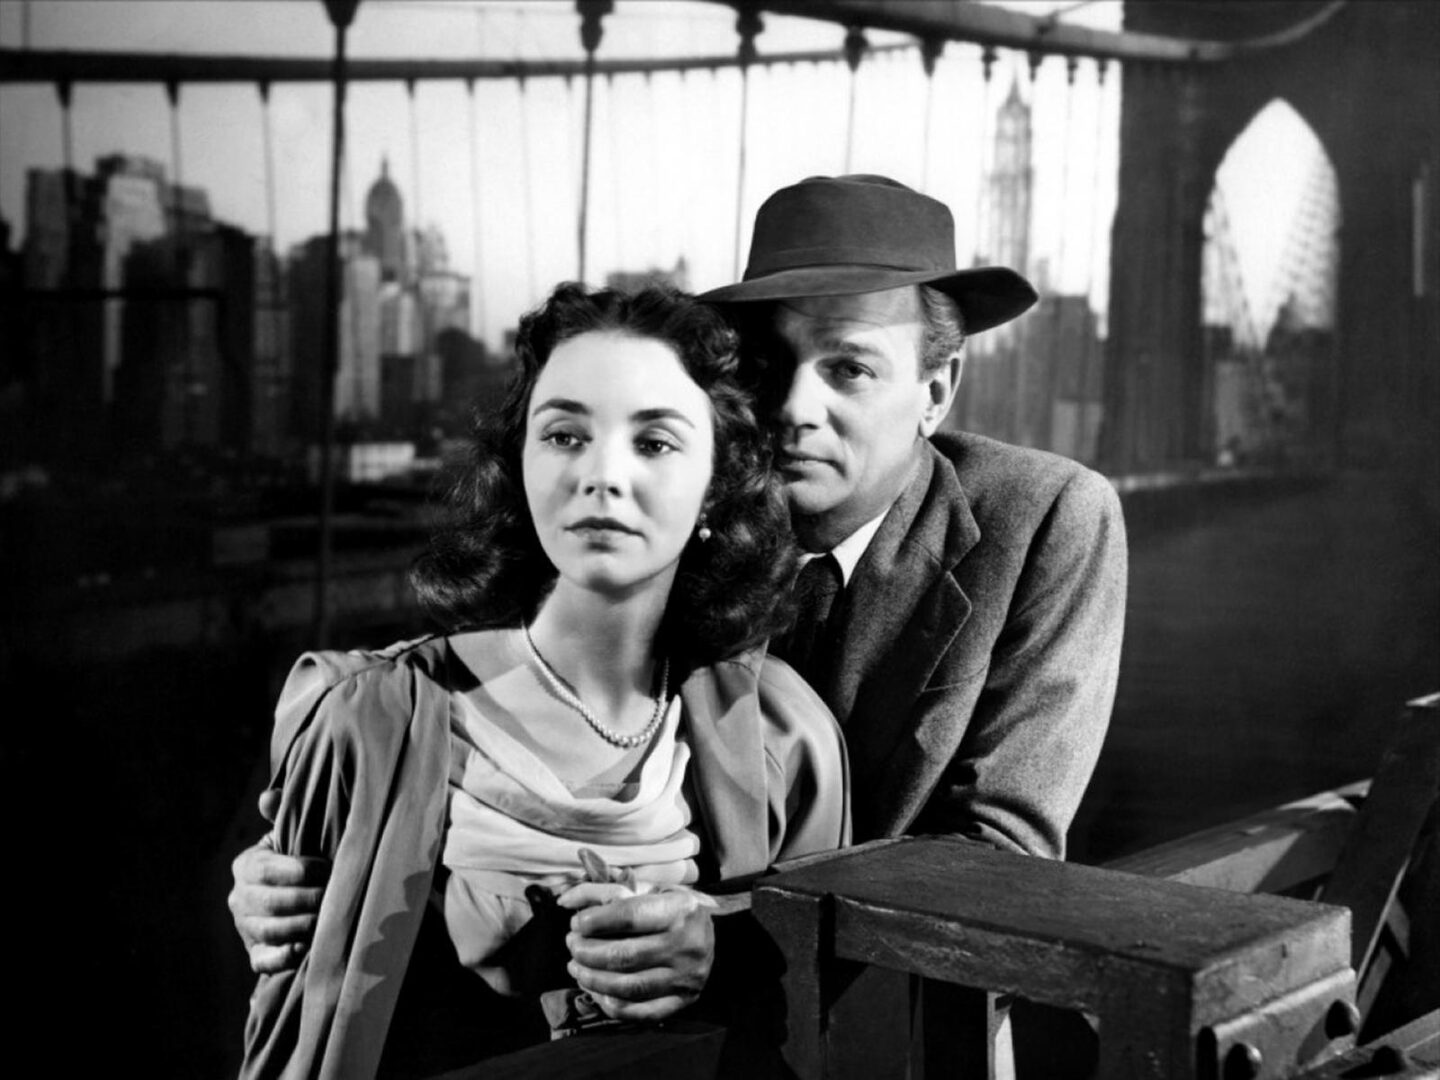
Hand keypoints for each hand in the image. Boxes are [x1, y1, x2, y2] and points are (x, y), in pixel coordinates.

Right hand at [228, 799, 328, 974]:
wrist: (286, 898)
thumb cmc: (294, 860)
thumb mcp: (287, 836)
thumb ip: (282, 817)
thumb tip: (269, 797)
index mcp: (246, 866)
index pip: (267, 870)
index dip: (299, 870)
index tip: (327, 868)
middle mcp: (240, 898)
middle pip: (270, 902)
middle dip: (306, 899)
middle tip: (333, 895)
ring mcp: (245, 927)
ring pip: (270, 930)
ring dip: (301, 925)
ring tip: (327, 918)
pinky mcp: (255, 953)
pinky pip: (264, 960)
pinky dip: (282, 957)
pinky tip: (303, 948)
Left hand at [563, 889, 715, 1021]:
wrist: (716, 938)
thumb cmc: (673, 910)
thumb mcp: (651, 890)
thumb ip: (608, 892)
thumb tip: (565, 901)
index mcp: (681, 909)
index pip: (630, 916)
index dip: (595, 920)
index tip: (576, 922)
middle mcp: (687, 945)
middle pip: (624, 955)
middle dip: (587, 952)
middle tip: (572, 945)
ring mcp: (685, 978)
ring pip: (627, 987)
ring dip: (592, 979)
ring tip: (576, 967)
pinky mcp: (682, 1002)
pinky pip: (637, 1012)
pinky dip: (608, 1003)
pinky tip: (596, 989)